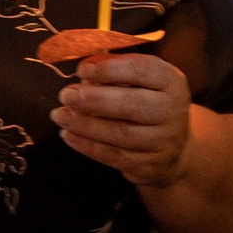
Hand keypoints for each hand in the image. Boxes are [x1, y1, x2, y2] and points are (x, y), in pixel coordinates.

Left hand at [50, 45, 191, 188]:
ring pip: (122, 134)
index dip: (110, 69)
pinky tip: (68, 134)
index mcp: (171, 81)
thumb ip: (114, 69)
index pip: (143, 70)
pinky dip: (88, 146)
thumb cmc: (147, 103)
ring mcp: (163, 140)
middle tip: (67, 95)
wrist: (172, 149)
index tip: (83, 70)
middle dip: (95, 100)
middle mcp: (172, 110)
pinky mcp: (149, 165)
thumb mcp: (140, 80)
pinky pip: (114, 156)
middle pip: (133, 105)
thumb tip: (85, 67)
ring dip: (86, 125)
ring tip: (60, 115)